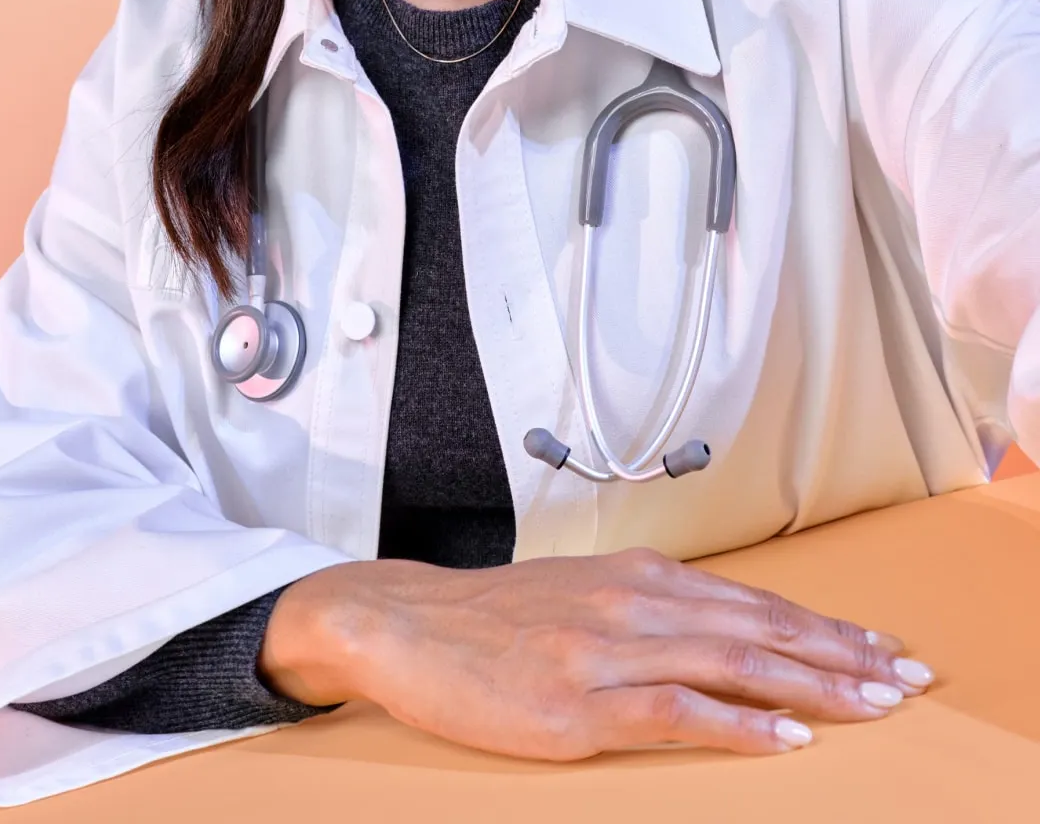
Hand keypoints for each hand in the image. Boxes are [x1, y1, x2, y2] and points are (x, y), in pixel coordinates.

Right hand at [258, 546, 934, 758]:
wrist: (407, 621)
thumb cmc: (492, 616)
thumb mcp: (582, 590)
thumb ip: (650, 605)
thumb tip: (721, 627)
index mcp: (638, 576)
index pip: (753, 602)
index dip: (824, 627)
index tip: (880, 647)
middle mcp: (634, 602)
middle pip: (760, 627)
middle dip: (842, 654)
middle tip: (908, 677)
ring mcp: (608, 650)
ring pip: (733, 661)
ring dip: (813, 684)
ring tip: (875, 702)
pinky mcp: (579, 702)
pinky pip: (675, 711)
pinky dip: (737, 724)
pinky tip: (783, 738)